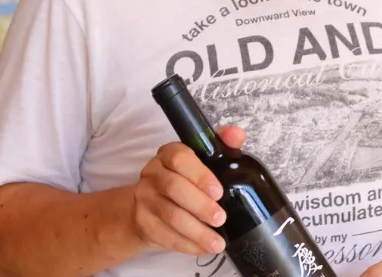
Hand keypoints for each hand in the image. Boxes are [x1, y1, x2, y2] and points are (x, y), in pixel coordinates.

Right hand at [132, 125, 245, 255]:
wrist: (149, 204)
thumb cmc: (183, 179)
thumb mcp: (201, 160)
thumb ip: (220, 144)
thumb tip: (237, 134)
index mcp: (168, 154)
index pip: (179, 158)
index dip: (200, 175)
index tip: (218, 191)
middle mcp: (152, 174)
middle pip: (174, 188)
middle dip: (200, 206)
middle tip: (221, 218)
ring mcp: (145, 199)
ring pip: (170, 216)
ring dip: (196, 231)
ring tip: (217, 242)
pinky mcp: (143, 223)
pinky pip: (166, 236)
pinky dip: (187, 245)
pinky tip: (204, 248)